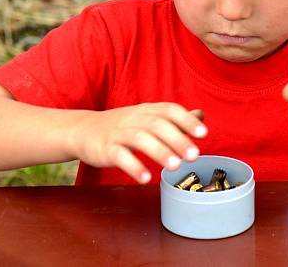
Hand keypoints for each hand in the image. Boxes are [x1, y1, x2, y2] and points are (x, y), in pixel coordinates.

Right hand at [72, 103, 206, 183]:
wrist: (84, 129)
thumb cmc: (123, 126)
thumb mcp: (147, 117)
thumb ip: (173, 118)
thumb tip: (200, 115)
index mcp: (147, 110)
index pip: (169, 110)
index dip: (186, 120)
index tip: (204, 134)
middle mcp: (134, 118)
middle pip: (157, 124)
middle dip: (177, 139)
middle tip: (194, 155)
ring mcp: (119, 133)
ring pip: (140, 138)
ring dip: (159, 151)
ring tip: (175, 167)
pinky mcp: (105, 148)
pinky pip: (119, 155)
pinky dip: (133, 166)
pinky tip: (145, 178)